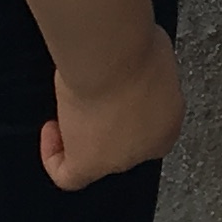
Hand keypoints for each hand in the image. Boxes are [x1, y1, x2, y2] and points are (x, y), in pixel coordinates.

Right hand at [43, 25, 183, 190]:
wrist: (114, 57)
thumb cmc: (134, 46)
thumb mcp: (152, 52)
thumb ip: (144, 68)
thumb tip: (130, 64)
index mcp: (170, 122)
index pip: (148, 127)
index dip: (129, 110)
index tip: (114, 94)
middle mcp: (147, 148)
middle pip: (123, 143)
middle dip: (107, 120)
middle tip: (91, 96)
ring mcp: (118, 160)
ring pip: (97, 157)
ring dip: (81, 135)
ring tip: (69, 106)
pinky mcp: (87, 164)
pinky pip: (68, 175)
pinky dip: (54, 157)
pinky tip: (51, 128)